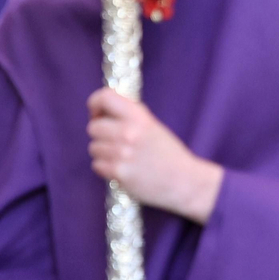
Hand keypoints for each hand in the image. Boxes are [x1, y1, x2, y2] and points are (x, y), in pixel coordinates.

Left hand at [87, 89, 222, 224]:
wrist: (185, 181)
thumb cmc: (170, 155)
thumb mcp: (153, 127)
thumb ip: (130, 118)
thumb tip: (101, 114)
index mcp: (139, 117)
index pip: (104, 98)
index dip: (96, 105)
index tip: (99, 115)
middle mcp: (129, 132)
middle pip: (93, 127)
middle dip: (100, 135)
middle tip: (114, 141)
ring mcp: (122, 153)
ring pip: (93, 148)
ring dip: (104, 153)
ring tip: (122, 157)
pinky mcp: (118, 172)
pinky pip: (97, 165)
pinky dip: (106, 168)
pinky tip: (122, 168)